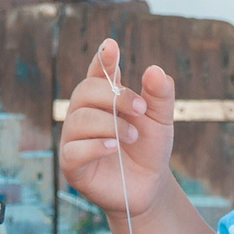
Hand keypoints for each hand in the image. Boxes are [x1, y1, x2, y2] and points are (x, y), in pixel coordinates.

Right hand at [57, 38, 176, 218]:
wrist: (148, 187)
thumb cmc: (149, 149)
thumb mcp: (161, 120)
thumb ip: (160, 95)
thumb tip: (155, 69)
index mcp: (103, 98)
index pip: (98, 72)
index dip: (103, 59)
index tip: (112, 46)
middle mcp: (84, 114)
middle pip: (85, 91)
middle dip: (114, 97)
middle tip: (140, 110)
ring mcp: (74, 139)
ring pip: (80, 119)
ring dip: (110, 124)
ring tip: (132, 137)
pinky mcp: (71, 164)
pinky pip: (74, 149)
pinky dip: (95, 145)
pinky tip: (114, 147)